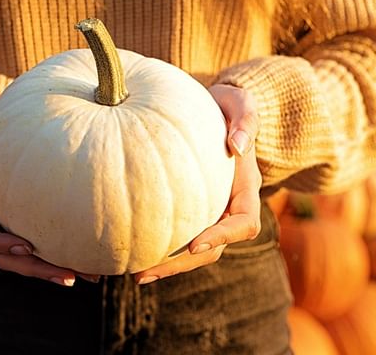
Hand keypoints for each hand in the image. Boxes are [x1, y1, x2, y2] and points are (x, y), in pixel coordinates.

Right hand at [0, 88, 97, 286]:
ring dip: (55, 267)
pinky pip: (44, 235)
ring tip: (89, 275)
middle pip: (6, 256)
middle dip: (36, 269)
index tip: (26, 246)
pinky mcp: (28, 210)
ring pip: (27, 254)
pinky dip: (64, 247)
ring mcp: (8, 215)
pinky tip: (92, 251)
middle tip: (69, 275)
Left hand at [134, 83, 262, 283]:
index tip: (194, 243)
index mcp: (246, 188)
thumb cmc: (228, 104)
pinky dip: (157, 246)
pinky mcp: (189, 209)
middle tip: (147, 272)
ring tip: (134, 273)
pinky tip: (129, 250)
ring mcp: (209, 211)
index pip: (244, 223)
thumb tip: (237, 145)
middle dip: (183, 263)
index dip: (222, 237)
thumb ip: (245, 119)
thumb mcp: (241, 102)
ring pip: (193, 250)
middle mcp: (229, 207)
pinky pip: (176, 234)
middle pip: (214, 249)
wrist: (215, 108)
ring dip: (167, 265)